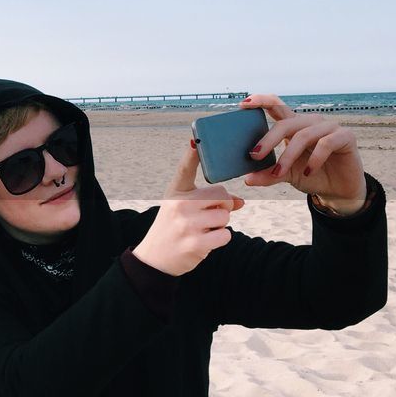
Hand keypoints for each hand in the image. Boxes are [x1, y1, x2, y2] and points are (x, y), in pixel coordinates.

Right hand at [132, 145, 244, 275]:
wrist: (155, 257)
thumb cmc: (173, 227)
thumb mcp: (182, 207)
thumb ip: (209, 200)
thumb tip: (240, 202)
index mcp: (175, 192)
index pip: (185, 168)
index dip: (192, 153)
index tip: (195, 139)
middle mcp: (179, 205)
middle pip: (221, 194)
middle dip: (224, 205)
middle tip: (211, 215)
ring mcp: (187, 224)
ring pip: (225, 215)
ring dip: (221, 224)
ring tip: (205, 229)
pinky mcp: (195, 243)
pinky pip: (225, 235)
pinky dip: (221, 238)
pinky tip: (207, 240)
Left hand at [241, 94, 366, 211]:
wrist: (338, 190)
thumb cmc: (311, 176)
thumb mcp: (286, 175)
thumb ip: (269, 174)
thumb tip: (248, 179)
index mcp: (294, 126)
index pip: (277, 106)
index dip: (261, 101)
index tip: (243, 104)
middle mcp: (310, 122)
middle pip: (286, 124)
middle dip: (268, 139)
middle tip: (254, 155)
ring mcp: (329, 127)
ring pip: (303, 135)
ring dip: (288, 155)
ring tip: (279, 173)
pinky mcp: (345, 136)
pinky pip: (326, 144)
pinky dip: (314, 159)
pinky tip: (308, 172)